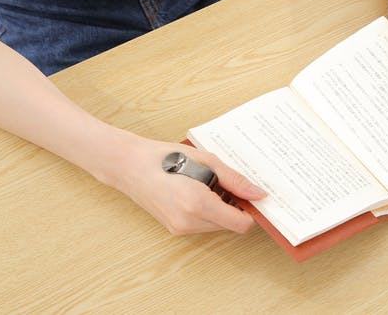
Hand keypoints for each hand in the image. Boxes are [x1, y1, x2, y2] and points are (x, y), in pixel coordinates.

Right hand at [109, 134, 266, 234]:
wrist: (129, 165)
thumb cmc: (165, 157)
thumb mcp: (206, 160)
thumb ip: (234, 180)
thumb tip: (258, 194)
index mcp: (198, 204)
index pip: (240, 224)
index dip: (251, 211)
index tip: (251, 195)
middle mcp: (189, 222)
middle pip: (230, 226)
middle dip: (235, 207)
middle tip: (226, 183)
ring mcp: (180, 228)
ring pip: (217, 226)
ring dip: (221, 209)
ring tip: (208, 184)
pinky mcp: (174, 228)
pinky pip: (202, 225)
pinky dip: (208, 212)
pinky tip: (197, 191)